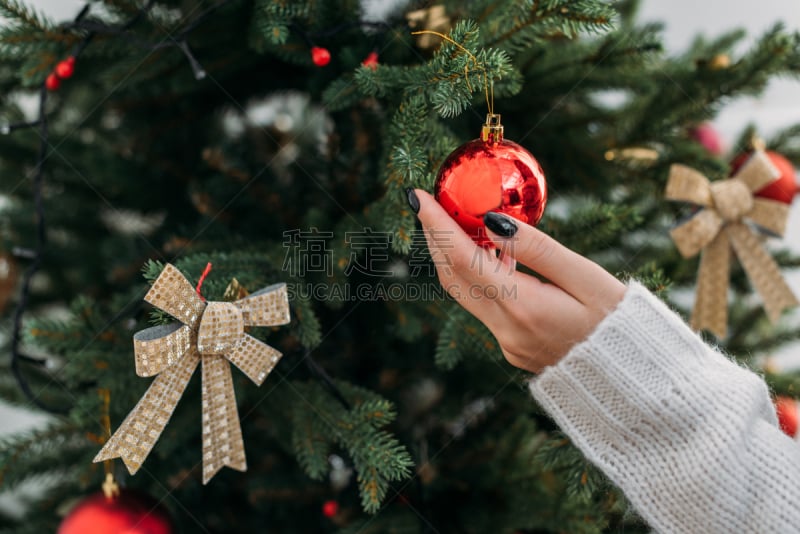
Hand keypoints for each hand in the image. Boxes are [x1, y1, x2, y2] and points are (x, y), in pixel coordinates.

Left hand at [410, 189, 625, 373]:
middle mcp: (506, 329)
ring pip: (464, 294)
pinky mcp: (513, 348)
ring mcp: (507, 343)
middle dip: (436, 239)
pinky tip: (488, 255)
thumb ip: (537, 249)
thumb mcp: (586, 277)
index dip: (438, 225)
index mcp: (523, 307)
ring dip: (452, 258)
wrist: (634, 379)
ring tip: (452, 222)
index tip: (418, 197)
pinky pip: (483, 307)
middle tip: (427, 204)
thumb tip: (492, 223)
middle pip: (453, 277)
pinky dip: (477, 278)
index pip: (463, 258)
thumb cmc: (619, 323)